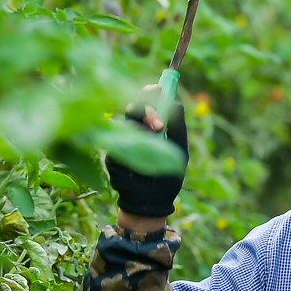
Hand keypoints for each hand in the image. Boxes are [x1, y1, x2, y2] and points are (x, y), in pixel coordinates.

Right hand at [103, 91, 187, 218]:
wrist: (152, 203)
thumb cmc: (166, 177)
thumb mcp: (179, 151)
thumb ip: (178, 129)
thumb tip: (177, 104)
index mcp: (150, 126)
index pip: (146, 102)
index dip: (150, 92)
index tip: (158, 88)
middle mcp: (133, 131)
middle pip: (133, 108)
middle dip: (146, 110)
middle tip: (160, 124)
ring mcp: (120, 143)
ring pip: (124, 123)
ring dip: (140, 127)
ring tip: (155, 135)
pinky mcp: (112, 158)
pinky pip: (118, 145)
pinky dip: (131, 147)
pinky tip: (140, 158)